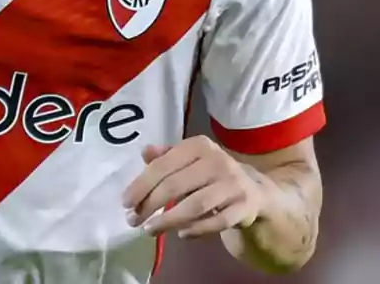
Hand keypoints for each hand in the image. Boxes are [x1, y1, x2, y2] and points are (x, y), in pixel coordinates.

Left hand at [121, 135, 266, 238]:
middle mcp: (217, 161)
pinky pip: (216, 221)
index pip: (163, 165)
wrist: (254, 190)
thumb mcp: (188, 160)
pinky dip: (196, 229)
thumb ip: (165, 157)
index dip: (141, 185)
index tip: (125, 202)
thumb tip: (145, 152)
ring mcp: (233, 183)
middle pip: (176, 185)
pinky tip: (181, 233)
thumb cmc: (210, 174)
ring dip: (168, 220)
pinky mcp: (245, 206)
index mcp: (198, 146)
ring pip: (195, 205)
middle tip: (133, 220)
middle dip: (150, 205)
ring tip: (150, 229)